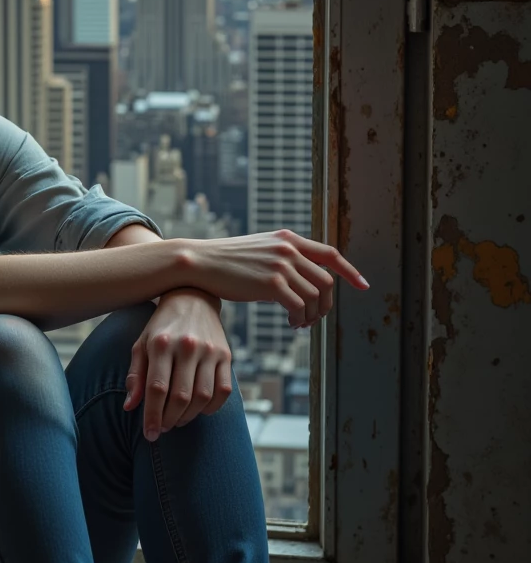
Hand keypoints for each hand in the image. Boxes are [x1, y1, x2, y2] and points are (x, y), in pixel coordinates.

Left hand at [124, 291, 232, 441]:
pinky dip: (212, 407)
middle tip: (163, 428)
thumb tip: (130, 407)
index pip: (157, 389)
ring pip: (203, 397)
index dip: (153, 416)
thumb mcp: (141, 344)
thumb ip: (136, 375)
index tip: (150, 434)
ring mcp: (210, 351)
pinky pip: (224, 391)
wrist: (193, 297)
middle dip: (170, 420)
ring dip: (189, 417)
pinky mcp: (227, 355)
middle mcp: (187, 346)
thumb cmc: (161, 326)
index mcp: (161, 343)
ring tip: (177, 420)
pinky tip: (199, 410)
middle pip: (181, 397)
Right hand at [181, 229, 367, 328]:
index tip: (363, 286)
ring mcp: (281, 265)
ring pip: (316, 296)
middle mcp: (289, 249)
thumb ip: (283, 259)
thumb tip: (303, 282)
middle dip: (326, 305)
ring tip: (300, 323)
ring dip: (312, 315)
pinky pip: (300, 306)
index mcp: (289, 239)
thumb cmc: (226, 262)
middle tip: (314, 319)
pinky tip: (292, 323)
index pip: (330, 254)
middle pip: (327, 281)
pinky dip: (300, 319)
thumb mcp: (260, 251)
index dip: (350, 271)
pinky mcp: (271, 284)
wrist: (199, 262)